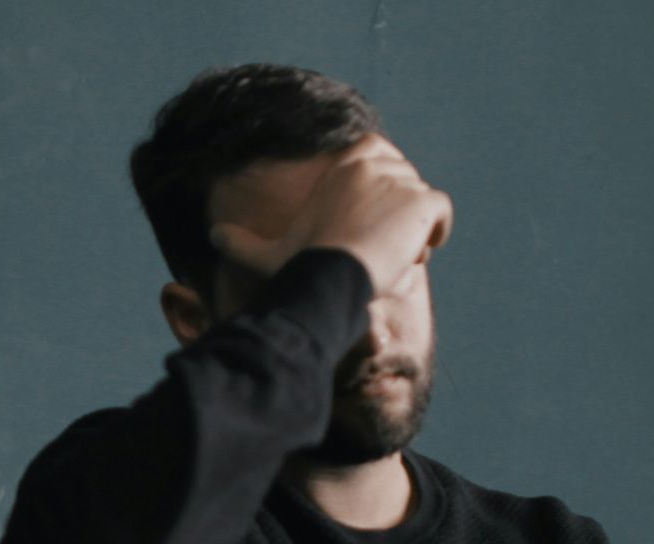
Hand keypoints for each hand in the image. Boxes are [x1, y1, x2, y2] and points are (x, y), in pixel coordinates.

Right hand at [208, 134, 453, 294]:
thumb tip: (212, 237)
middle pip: (404, 183)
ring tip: (393, 257)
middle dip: (398, 213)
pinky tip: (416, 253)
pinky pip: (441, 212)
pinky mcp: (423, 200)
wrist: (329, 275)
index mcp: (344, 163)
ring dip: (414, 229)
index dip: (379, 191)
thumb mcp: (266, 252)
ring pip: (421, 202)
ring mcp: (400, 179)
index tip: (369, 223)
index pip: (380, 158)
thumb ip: (240, 242)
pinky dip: (436, 232)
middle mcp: (374, 162)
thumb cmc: (299, 265)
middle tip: (380, 248)